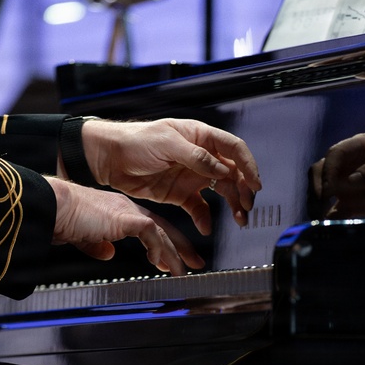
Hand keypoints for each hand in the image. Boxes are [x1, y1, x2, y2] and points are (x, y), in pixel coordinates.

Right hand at [47, 176, 203, 275]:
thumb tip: (108, 254)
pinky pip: (150, 234)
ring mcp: (127, 212)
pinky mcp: (124, 218)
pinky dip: (158, 248)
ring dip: (175, 253)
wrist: (54, 206)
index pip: (149, 228)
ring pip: (161, 232)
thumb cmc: (62, 218)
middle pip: (163, 228)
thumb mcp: (83, 236)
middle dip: (180, 248)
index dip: (163, 244)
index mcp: (118, 212)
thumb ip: (97, 245)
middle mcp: (126, 209)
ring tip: (184, 270)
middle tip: (194, 263)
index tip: (171, 260)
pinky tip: (160, 262)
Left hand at [72, 118, 261, 232]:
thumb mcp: (167, 143)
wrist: (109, 158)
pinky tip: (206, 227)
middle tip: (248, 205)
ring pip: (220, 191)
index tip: (255, 183)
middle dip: (244, 189)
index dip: (248, 165)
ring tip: (239, 219)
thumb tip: (223, 170)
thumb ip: (197, 157)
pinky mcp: (179, 193)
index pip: (233, 149)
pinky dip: (204, 218)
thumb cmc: (135, 141)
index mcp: (200, 137)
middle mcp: (200, 156)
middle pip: (232, 173)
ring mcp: (190, 176)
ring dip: (231, 205)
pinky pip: (198, 207)